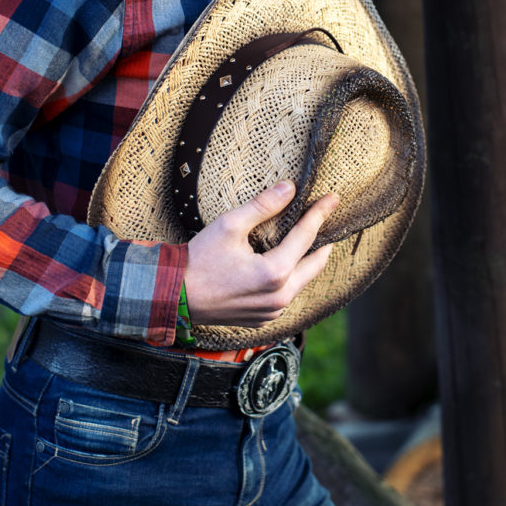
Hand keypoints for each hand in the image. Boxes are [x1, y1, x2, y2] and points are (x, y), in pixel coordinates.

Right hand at [183, 180, 338, 326]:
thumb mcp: (230, 225)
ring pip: (303, 282)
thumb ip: (263, 206)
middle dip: (324, 240)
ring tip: (310, 237)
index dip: (321, 213)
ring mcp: (272, 311)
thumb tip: (290, 187)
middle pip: (316, 264)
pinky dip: (292, 277)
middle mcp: (279, 297)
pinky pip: (287, 295)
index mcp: (274, 273)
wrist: (173, 296)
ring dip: (308, 260)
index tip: (333, 199)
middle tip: (328, 219)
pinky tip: (287, 262)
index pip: (307, 236)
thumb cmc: (198, 260)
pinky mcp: (263, 318)